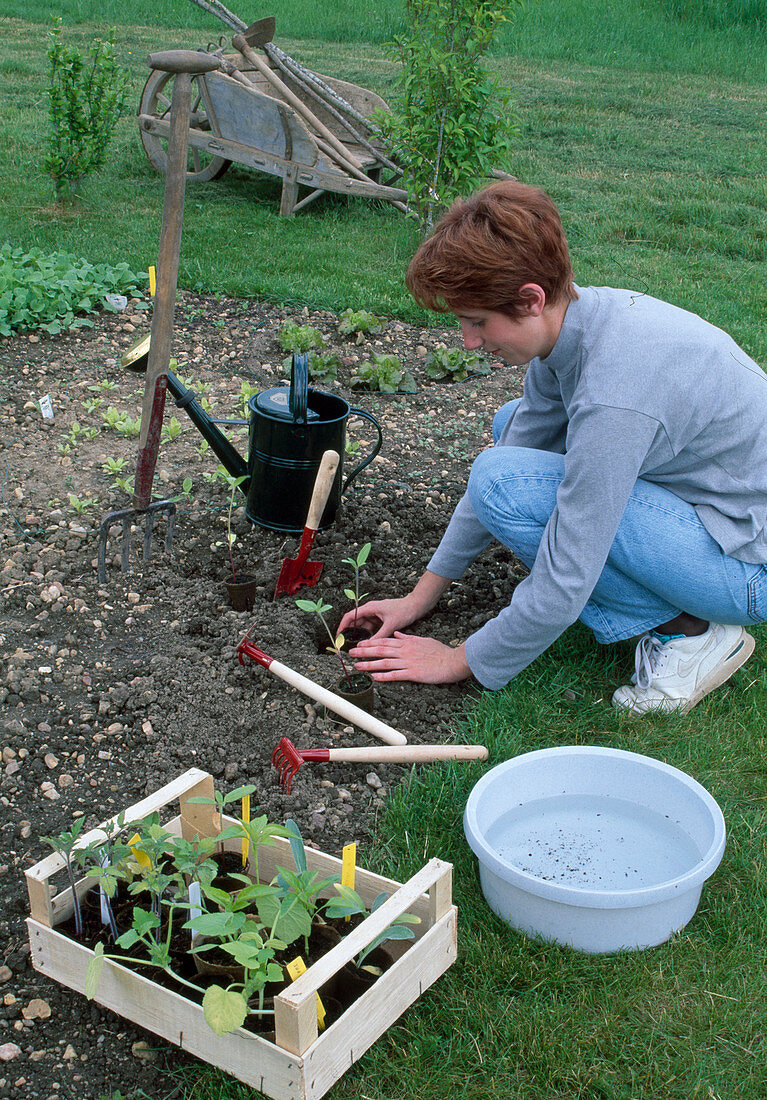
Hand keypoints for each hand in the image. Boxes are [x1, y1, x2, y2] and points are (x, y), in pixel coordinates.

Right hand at [338, 597, 419, 639]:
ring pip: (362, 625)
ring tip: (355, 645)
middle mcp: (370, 610)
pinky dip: (368, 634)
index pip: (350, 616)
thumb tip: (367, 646)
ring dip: (359, 634)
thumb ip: (378, 636)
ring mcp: (375, 614)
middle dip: (349, 632)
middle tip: (344, 643)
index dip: (342, 625)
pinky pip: (370, 627)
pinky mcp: (380, 619)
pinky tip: (367, 642)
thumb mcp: (390, 625)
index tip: (338, 635)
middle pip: (354, 621)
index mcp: (370, 608)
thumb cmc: (404, 611)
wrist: (416, 606)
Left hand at [349, 632, 471, 683]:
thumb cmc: (440, 651)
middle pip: (380, 650)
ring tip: (357, 666)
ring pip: (384, 662)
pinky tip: (374, 677)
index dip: (370, 643)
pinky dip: (384, 676)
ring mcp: (408, 662)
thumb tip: (397, 634)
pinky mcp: (413, 673)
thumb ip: (408, 637)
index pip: (384, 641)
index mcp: (406, 643)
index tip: (359, 644)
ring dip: (369, 664)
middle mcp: (405, 651)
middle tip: (351, 653)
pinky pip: (395, 675)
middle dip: (364, 652)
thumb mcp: (423, 640)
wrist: (452, 660)